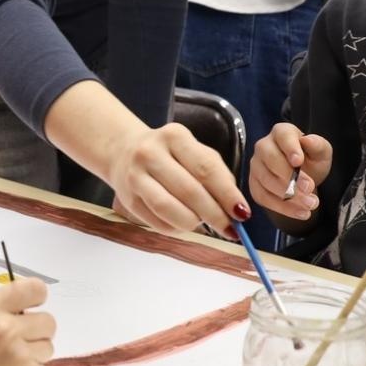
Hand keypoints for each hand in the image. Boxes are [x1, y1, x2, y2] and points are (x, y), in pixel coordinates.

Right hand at [0, 279, 54, 365]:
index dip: (37, 299)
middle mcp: (6, 326)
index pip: (33, 288)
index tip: (31, 311)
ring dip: (34, 357)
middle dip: (37, 335)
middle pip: (48, 320)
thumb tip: (28, 316)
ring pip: (48, 347)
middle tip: (14, 350)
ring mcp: (20, 351)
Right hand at [108, 123, 247, 237]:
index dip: (227, 194)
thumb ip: (216, 175)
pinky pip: (157, 222)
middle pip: (189, 191)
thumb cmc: (170, 154)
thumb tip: (235, 209)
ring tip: (203, 223)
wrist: (123, 151)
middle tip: (229, 229)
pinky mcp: (128, 199)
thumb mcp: (194, 151)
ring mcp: (135, 176)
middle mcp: (151, 153)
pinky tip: (183, 223)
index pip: (206, 168)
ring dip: (193, 223)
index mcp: (175, 137)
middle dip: (214, 214)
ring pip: (169, 209)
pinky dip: (176, 228)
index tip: (242, 213)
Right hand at [248, 123, 331, 219]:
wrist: (302, 178)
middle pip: (271, 159)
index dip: (290, 149)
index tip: (298, 162)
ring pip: (266, 181)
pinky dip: (283, 208)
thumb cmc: (310, 161)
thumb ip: (318, 146)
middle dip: (290, 177)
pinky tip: (301, 212)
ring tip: (311, 204)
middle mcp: (263, 147)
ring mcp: (256, 167)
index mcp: (282, 133)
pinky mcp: (254, 186)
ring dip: (289, 195)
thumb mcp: (321, 153)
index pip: (283, 137)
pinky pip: (264, 198)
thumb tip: (308, 141)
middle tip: (309, 189)